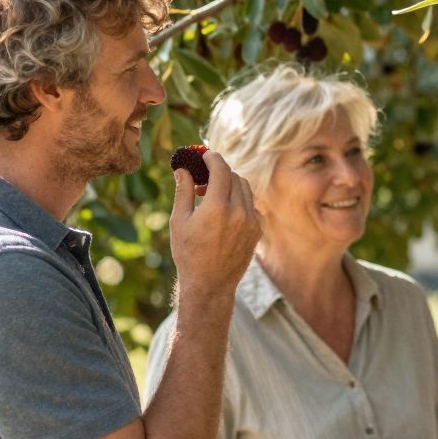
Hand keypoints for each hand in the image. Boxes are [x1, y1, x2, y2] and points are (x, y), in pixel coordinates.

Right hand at [168, 150, 259, 297]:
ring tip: (210, 194)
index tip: (204, 153)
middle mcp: (238, 212)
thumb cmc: (188, 253)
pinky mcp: (257, 230)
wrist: (210, 285)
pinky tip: (223, 209)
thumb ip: (183, 191)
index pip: (220, 169)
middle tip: (202, 176)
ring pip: (245, 188)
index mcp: (217, 207)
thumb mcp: (179, 221)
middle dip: (219, 171)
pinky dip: (239, 199)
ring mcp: (251, 221)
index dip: (212, 157)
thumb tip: (183, 168)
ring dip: (229, 183)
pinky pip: (251, 204)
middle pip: (233, 176)